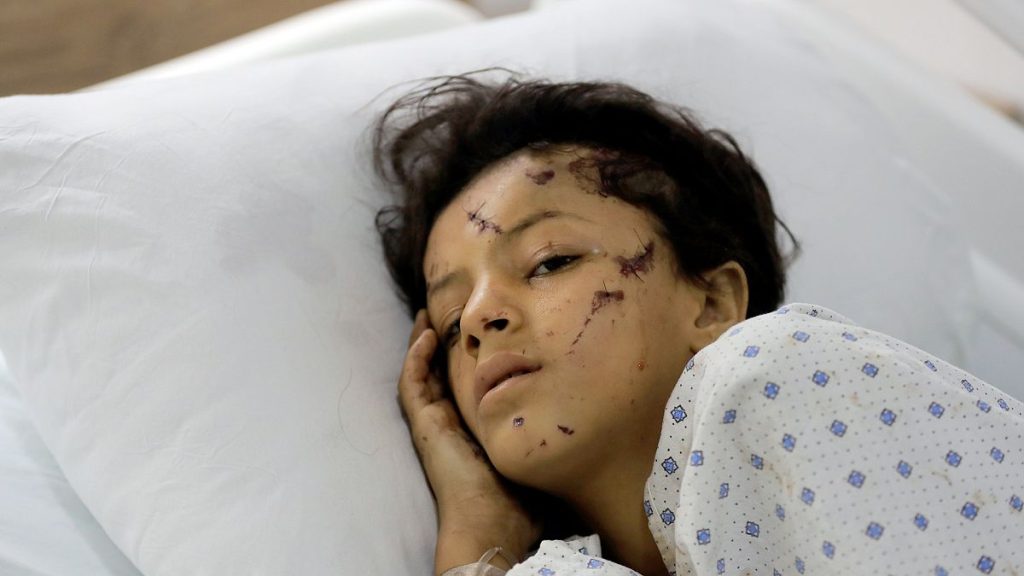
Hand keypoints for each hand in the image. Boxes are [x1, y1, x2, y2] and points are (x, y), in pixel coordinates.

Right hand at [398, 309, 542, 573]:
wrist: (494, 521)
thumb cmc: (518, 501)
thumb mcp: (534, 455)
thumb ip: (541, 435)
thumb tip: (570, 422)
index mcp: (474, 432)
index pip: (465, 389)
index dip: (464, 363)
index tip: (475, 337)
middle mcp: (450, 426)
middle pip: (439, 377)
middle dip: (439, 347)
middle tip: (442, 317)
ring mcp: (433, 424)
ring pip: (420, 375)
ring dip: (421, 345)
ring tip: (426, 317)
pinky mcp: (424, 425)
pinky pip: (412, 383)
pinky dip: (415, 358)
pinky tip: (425, 335)